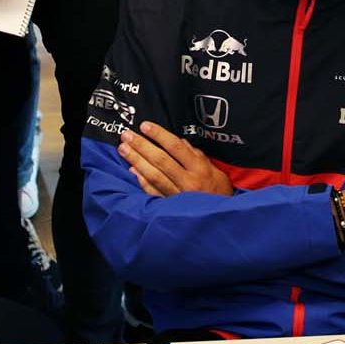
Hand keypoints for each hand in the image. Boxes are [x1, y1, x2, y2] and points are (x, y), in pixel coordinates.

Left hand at [119, 121, 233, 196]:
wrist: (221, 217)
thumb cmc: (218, 190)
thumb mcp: (213, 169)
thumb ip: (196, 155)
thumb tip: (178, 142)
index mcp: (199, 168)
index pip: (175, 147)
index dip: (159, 135)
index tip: (145, 126)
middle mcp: (188, 181)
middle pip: (161, 160)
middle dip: (142, 146)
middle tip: (127, 136)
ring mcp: (178, 195)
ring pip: (154, 175)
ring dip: (137, 161)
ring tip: (124, 150)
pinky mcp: (171, 207)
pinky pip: (154, 193)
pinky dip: (143, 182)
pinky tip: (133, 171)